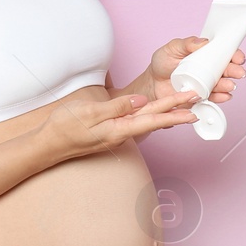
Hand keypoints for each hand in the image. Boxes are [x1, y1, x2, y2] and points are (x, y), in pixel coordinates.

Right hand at [39, 89, 201, 162]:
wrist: (49, 145)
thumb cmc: (65, 127)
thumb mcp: (89, 111)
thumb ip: (116, 106)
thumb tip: (140, 101)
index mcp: (119, 128)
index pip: (152, 118)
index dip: (173, 112)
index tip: (191, 108)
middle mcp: (122, 133)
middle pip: (154, 119)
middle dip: (176, 111)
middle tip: (196, 104)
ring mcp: (117, 134)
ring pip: (146, 121)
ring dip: (166, 114)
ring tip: (184, 108)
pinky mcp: (112, 132)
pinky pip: (136, 123)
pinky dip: (150, 117)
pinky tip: (155, 113)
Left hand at [147, 36, 245, 103]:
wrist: (152, 84)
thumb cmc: (162, 64)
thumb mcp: (172, 48)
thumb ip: (187, 43)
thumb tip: (203, 42)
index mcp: (205, 55)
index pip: (223, 53)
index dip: (233, 54)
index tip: (237, 57)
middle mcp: (209, 69)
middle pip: (227, 69)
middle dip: (235, 70)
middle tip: (238, 72)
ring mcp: (206, 83)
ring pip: (223, 84)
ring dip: (228, 85)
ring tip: (229, 85)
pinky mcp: (202, 96)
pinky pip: (214, 98)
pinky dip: (220, 98)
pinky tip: (223, 96)